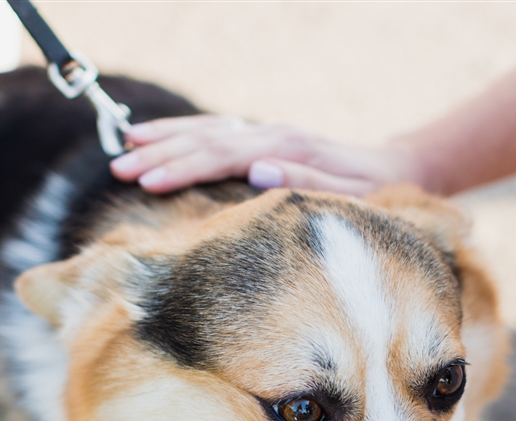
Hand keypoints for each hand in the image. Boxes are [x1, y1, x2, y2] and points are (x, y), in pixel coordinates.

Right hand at [110, 115, 424, 195]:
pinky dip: (184, 133)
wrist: (395, 169)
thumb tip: (257, 170)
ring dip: (164, 139)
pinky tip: (157, 138)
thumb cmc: (372, 192)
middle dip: (160, 155)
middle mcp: (271, 135)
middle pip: (205, 140)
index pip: (223, 156)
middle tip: (120, 169)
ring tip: (125, 149)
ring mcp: (266, 134)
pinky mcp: (263, 139)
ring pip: (206, 130)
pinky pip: (216, 132)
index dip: (183, 168)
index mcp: (286, 149)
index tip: (149, 182)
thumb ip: (304, 182)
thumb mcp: (349, 195)